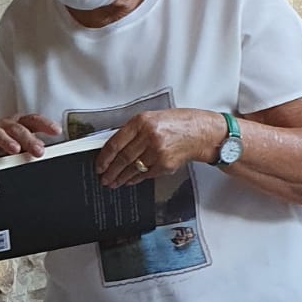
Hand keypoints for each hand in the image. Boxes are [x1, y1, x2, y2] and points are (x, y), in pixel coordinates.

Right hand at [0, 114, 60, 159]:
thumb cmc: (14, 148)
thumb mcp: (28, 146)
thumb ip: (36, 147)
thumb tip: (45, 150)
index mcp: (21, 124)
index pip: (34, 121)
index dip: (45, 124)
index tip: (56, 131)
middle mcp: (8, 126)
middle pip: (18, 129)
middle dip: (29, 139)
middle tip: (38, 151)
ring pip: (0, 134)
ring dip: (8, 141)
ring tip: (15, 149)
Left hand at [95, 109, 224, 187]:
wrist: (202, 132)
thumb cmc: (180, 123)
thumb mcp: (153, 118)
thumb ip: (135, 131)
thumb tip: (116, 147)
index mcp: (142, 121)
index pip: (116, 142)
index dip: (104, 157)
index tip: (99, 165)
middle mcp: (149, 136)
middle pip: (123, 158)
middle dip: (111, 171)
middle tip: (104, 178)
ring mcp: (157, 152)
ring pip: (132, 168)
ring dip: (121, 178)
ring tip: (113, 183)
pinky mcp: (165, 164)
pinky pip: (145, 174)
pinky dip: (135, 179)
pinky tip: (130, 181)